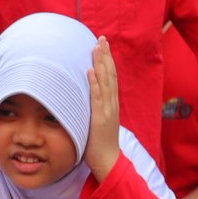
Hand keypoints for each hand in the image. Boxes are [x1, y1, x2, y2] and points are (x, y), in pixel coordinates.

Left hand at [84, 36, 120, 181]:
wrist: (107, 160)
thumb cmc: (99, 142)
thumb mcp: (98, 120)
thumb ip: (95, 107)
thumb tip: (86, 96)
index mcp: (111, 103)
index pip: (110, 77)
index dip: (107, 60)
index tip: (102, 45)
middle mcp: (111, 103)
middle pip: (110, 74)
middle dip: (105, 56)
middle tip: (101, 38)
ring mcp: (107, 110)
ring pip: (105, 82)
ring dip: (101, 64)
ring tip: (96, 48)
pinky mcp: (100, 118)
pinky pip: (97, 98)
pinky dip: (95, 83)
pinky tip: (91, 71)